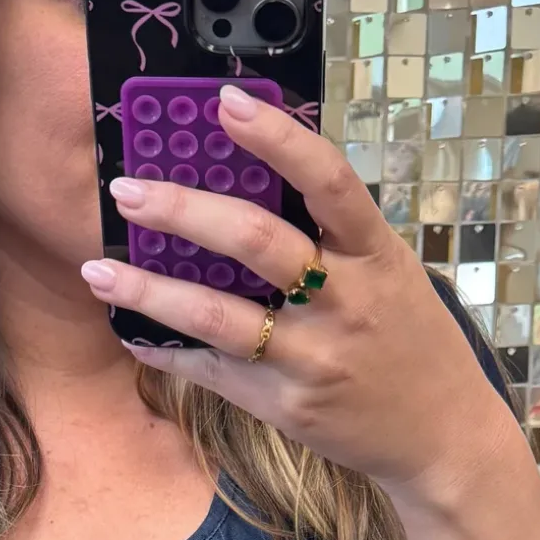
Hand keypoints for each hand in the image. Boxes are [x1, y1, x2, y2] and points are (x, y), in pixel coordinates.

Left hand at [78, 82, 520, 509]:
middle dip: (183, 211)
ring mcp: (314, 358)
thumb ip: (333, 235)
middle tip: (126, 191)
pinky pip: (214, 372)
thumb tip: (252, 179)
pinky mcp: (289, 405)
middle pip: (256, 242)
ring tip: (97, 270)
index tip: (223, 102)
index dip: (277, 137)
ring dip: (149, 291)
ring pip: (218, 316)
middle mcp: (346, 302)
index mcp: (375, 254)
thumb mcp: (390, 273)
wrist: (441, 437)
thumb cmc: (409, 342)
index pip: (328, 180)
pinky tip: (134, 333)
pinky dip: (168, 351)